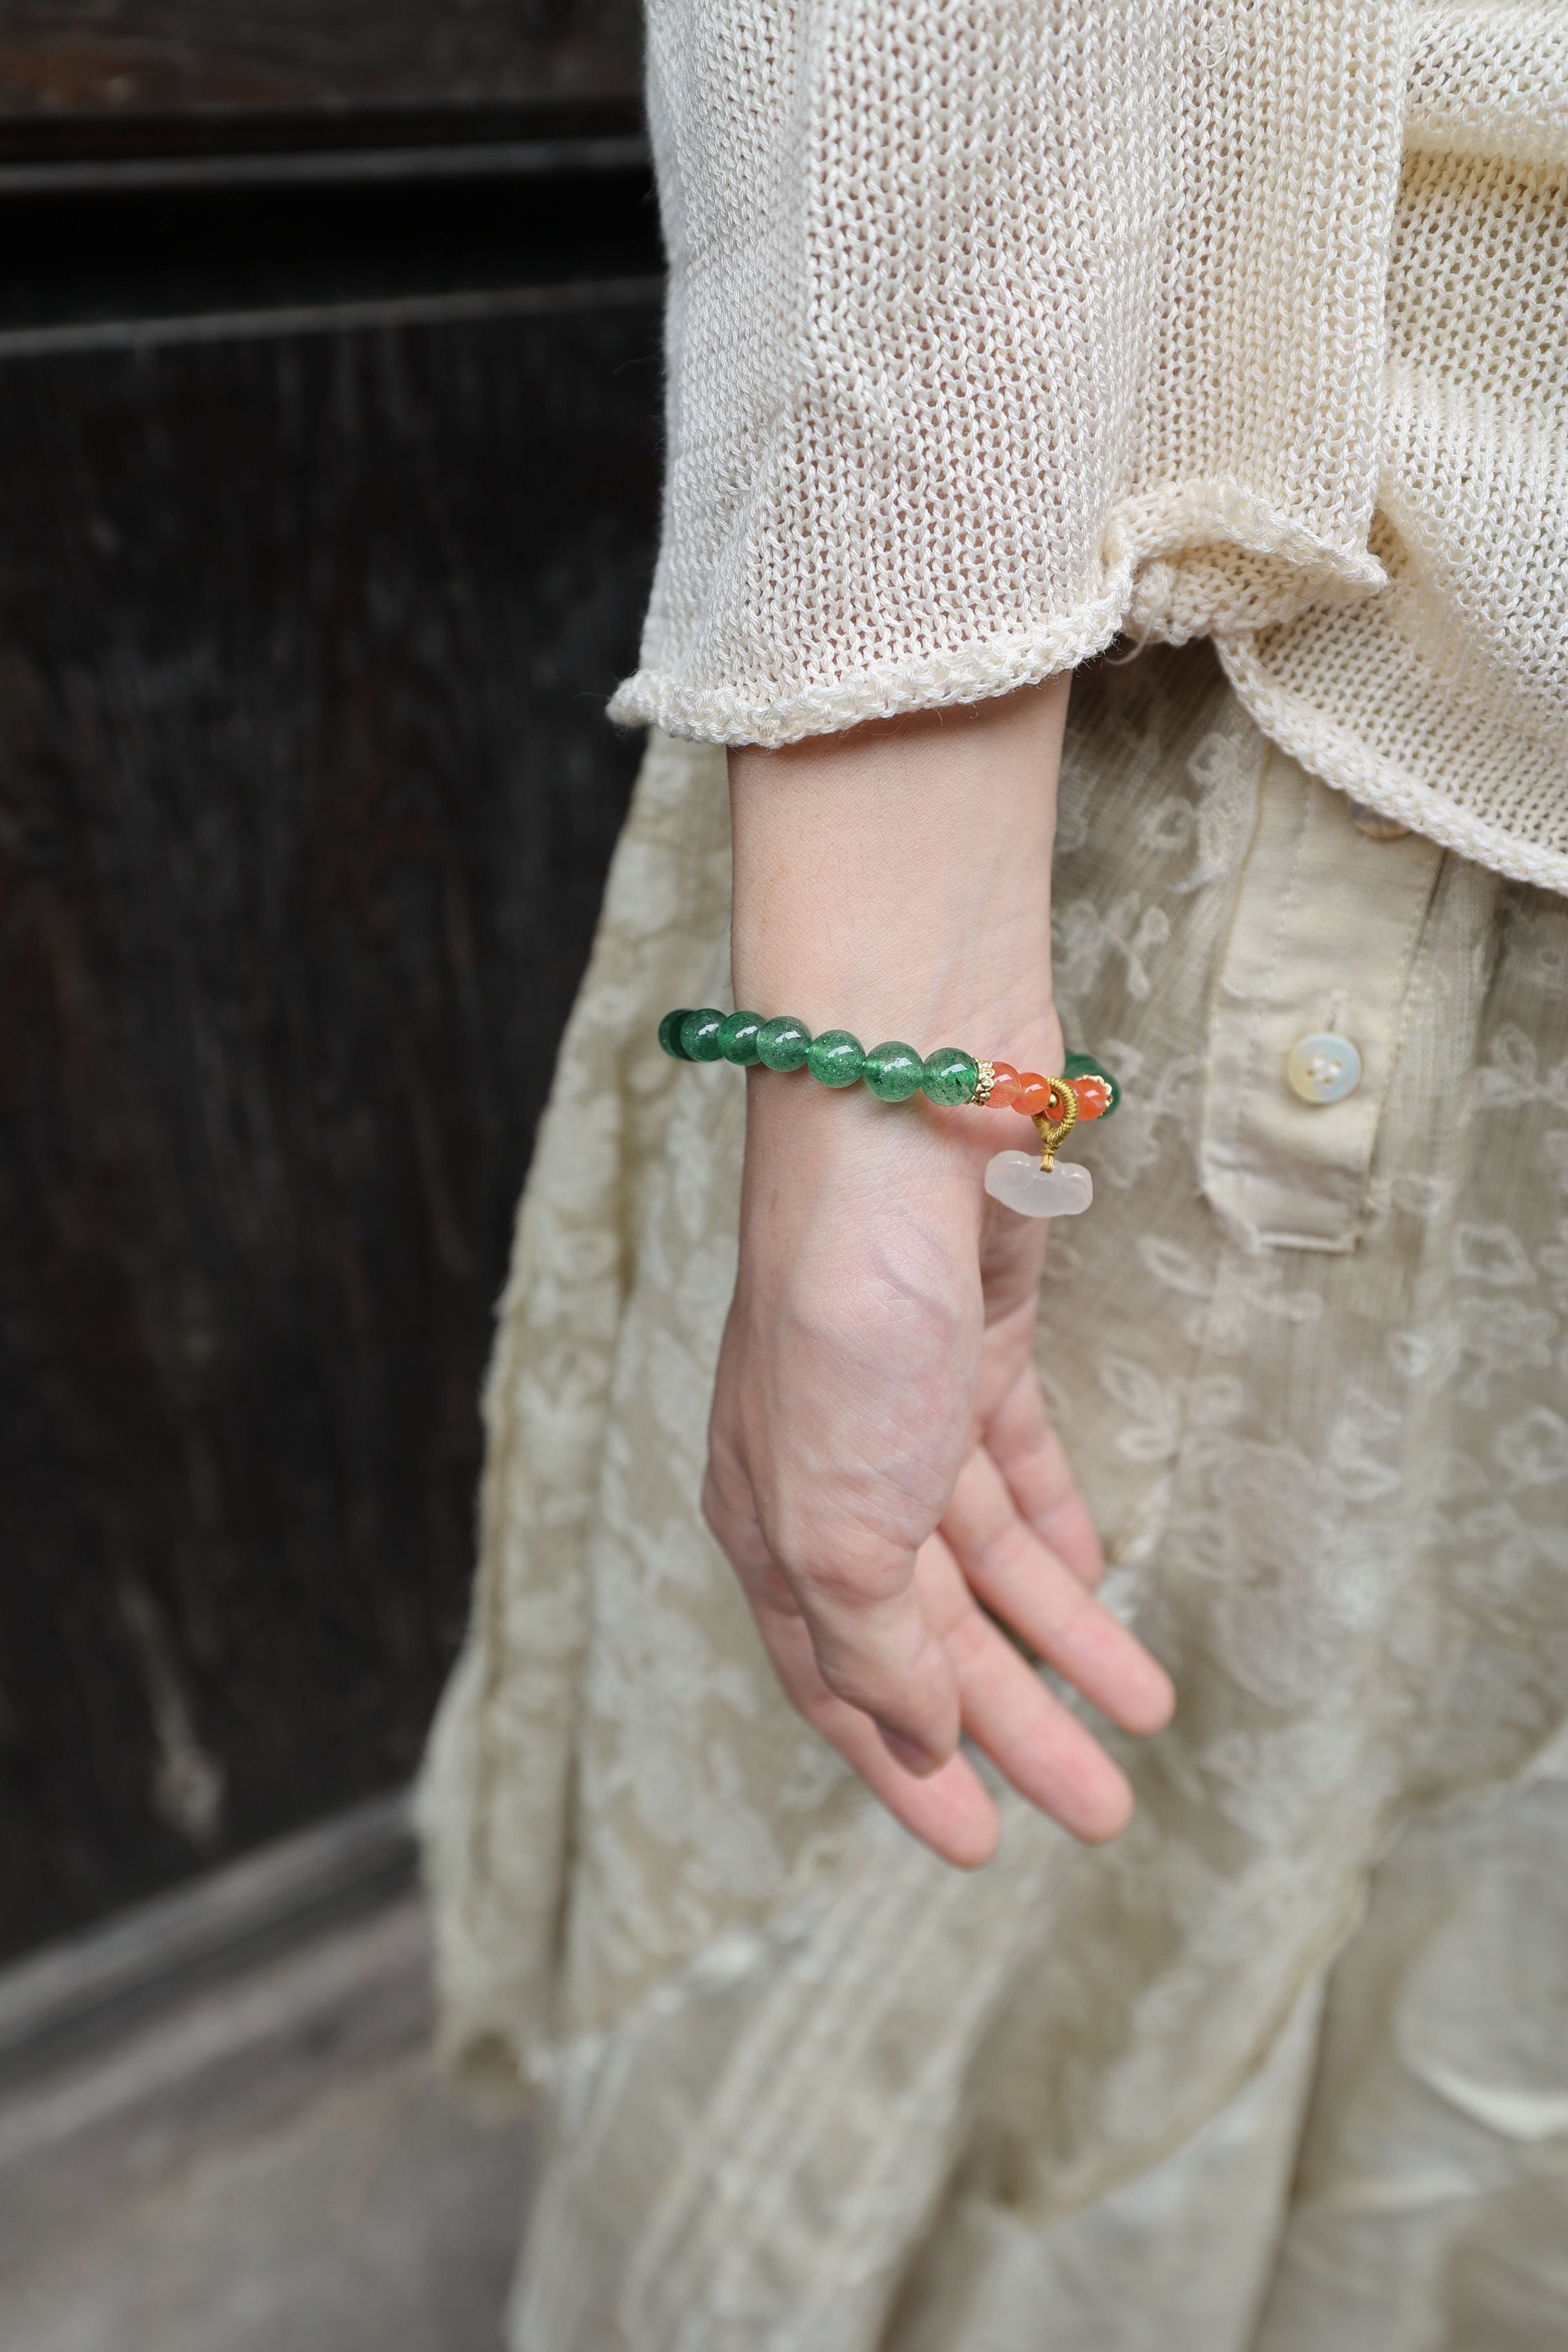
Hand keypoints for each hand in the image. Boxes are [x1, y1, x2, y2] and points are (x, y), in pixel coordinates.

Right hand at [704, 1075, 1173, 1869]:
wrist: (898, 1113)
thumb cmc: (845, 1317)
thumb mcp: (838, 1518)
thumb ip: (873, 1639)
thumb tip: (915, 1731)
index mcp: (768, 1524)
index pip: (838, 1679)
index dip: (905, 1768)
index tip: (978, 1848)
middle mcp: (828, 1473)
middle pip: (929, 1630)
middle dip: (1012, 1724)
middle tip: (1100, 1812)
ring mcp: (903, 1408)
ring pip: (987, 1557)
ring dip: (1063, 1638)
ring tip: (1144, 1714)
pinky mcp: (974, 1347)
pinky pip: (1019, 1466)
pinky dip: (1057, 1528)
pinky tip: (1099, 1582)